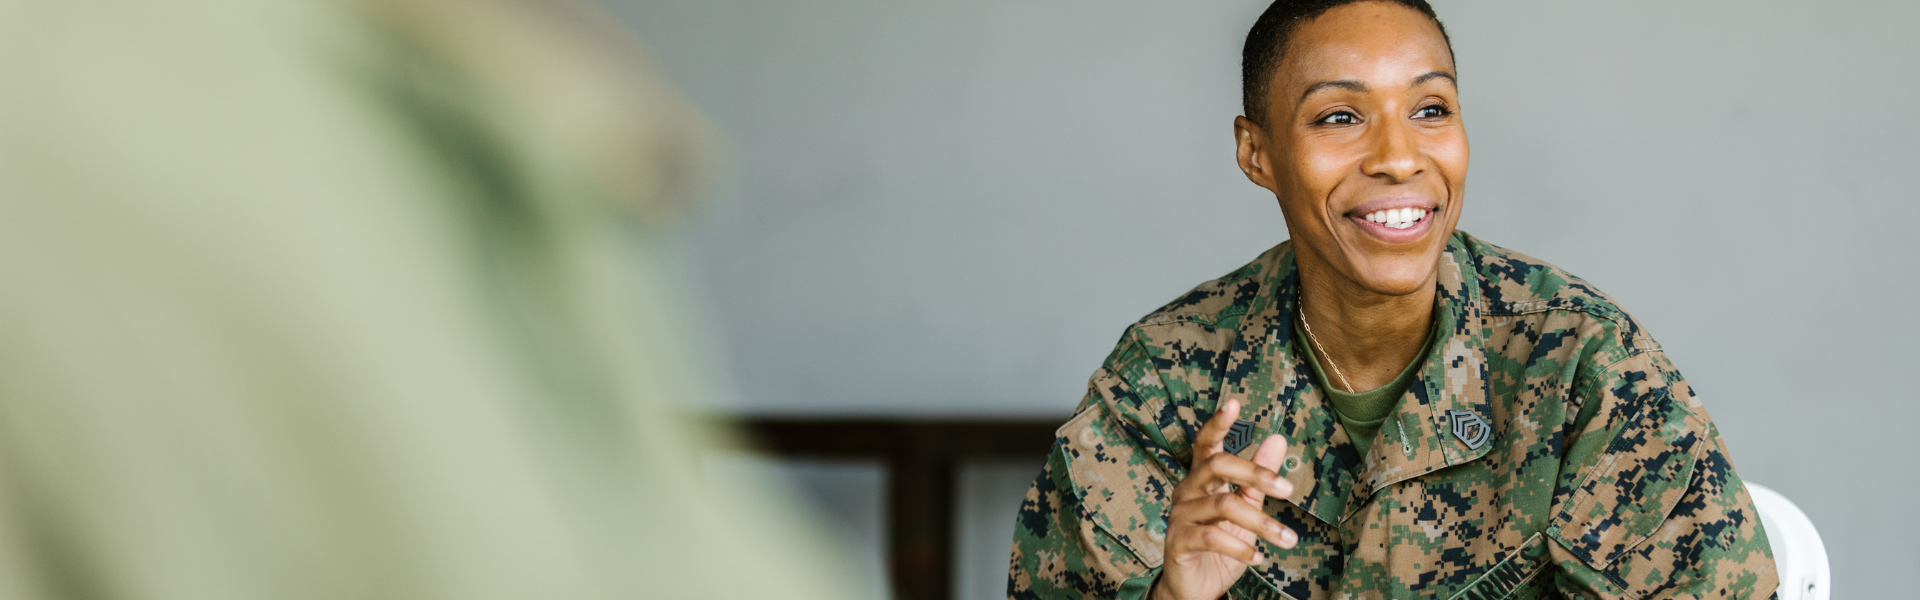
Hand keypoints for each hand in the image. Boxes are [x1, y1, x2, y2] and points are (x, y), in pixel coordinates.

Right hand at [1150, 399, 1295, 599]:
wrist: (1196, 588)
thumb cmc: (1221, 547)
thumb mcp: (1246, 511)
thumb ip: (1258, 479)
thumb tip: (1277, 440)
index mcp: (1201, 480)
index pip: (1206, 445)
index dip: (1217, 424)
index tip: (1234, 403)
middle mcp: (1186, 491)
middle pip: (1216, 466)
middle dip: (1255, 474)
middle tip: (1288, 489)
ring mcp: (1179, 516)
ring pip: (1222, 506)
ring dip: (1262, 523)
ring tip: (1287, 539)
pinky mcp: (1177, 542)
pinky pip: (1211, 537)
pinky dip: (1240, 547)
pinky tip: (1259, 557)